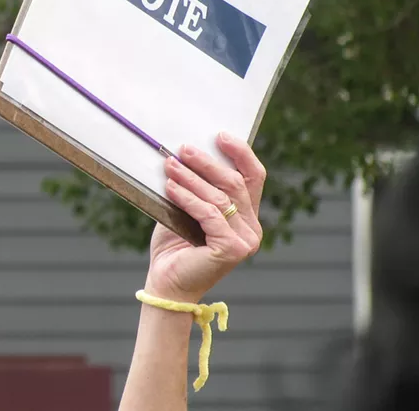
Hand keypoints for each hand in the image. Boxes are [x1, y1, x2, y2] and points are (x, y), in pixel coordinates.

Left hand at [144, 132, 265, 302]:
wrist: (165, 283)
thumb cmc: (174, 244)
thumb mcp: (188, 208)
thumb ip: (197, 186)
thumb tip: (187, 152)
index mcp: (248, 216)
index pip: (253, 176)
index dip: (240, 152)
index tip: (220, 135)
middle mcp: (253, 228)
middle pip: (234, 183)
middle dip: (207, 163)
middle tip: (183, 149)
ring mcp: (246, 241)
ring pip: (220, 197)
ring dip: (191, 178)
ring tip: (170, 165)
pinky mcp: (232, 249)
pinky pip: (209, 214)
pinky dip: (188, 198)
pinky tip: (170, 187)